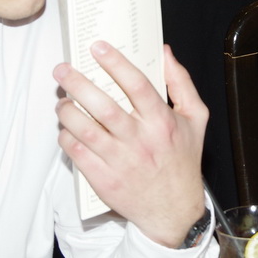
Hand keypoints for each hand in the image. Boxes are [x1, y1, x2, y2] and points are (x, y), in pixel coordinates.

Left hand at [54, 43, 207, 247]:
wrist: (174, 210)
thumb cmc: (182, 160)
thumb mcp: (195, 118)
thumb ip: (181, 83)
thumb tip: (164, 53)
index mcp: (162, 122)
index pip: (136, 85)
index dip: (115, 63)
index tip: (97, 47)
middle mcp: (140, 140)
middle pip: (103, 106)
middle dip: (77, 83)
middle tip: (62, 70)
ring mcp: (120, 161)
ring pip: (84, 130)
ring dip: (67, 111)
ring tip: (62, 100)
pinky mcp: (104, 180)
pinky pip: (77, 154)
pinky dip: (67, 137)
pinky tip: (67, 128)